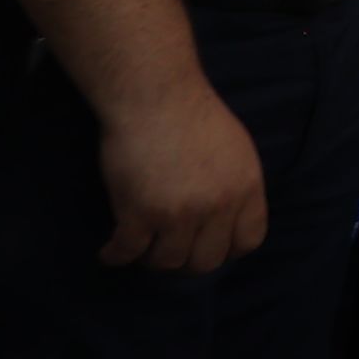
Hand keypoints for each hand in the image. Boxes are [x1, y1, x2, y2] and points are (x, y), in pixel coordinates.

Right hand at [99, 81, 267, 269]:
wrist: (155, 96)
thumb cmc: (192, 115)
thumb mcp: (235, 150)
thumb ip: (234, 186)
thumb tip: (228, 219)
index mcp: (246, 188)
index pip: (248, 241)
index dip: (225, 249)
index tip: (205, 245)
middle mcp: (218, 206)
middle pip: (206, 261)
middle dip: (186, 261)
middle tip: (167, 249)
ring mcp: (179, 214)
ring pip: (167, 262)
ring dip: (150, 258)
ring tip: (141, 247)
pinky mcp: (140, 214)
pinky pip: (127, 253)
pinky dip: (115, 256)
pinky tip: (110, 251)